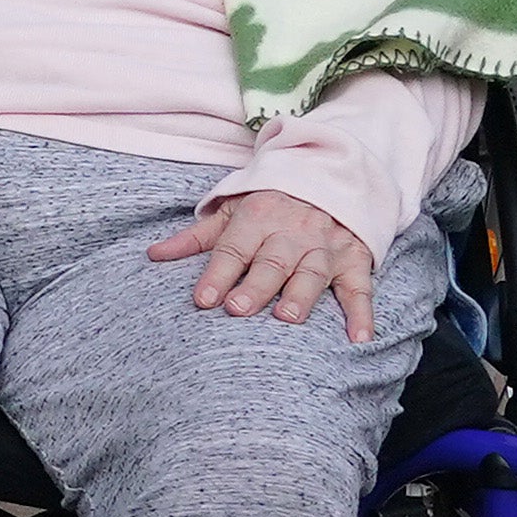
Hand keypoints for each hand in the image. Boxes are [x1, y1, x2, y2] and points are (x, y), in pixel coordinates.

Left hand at [151, 189, 379, 337]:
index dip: (217, 274)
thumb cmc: (271, 204)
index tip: (203, 299)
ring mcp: (325, 247)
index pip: (233, 249)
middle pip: (272, 262)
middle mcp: (292, 233)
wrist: (330, 178)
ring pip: (313, 273)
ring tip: (287, 318)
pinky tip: (359, 338)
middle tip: (238, 310)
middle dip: (256, 286)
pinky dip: (362, 314)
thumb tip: (154, 255)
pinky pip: (360, 288)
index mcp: (258, 218)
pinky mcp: (354, 260)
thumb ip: (196, 238)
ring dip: (301, 295)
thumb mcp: (231, 211)